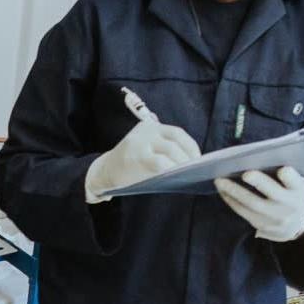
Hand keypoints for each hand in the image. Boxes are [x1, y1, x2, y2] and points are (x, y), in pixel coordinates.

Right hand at [85, 119, 200, 201]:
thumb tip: (191, 161)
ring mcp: (141, 142)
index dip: (191, 146)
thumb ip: (163, 149)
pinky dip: (170, 169)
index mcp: (150, 127)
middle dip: (189, 156)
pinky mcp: (137, 156)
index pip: (177, 133)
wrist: (105, 171)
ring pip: (171, 150)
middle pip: (176, 140)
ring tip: (187, 174)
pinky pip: (160, 162)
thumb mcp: (146, 148)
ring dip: (182, 163)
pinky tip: (174, 176)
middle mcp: (146, 131)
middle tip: (195, 169)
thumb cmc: (131, 164)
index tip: (198, 159)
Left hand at [216, 167, 303, 242]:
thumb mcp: (295, 183)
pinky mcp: (261, 224)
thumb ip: (284, 174)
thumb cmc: (290, 194)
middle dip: (259, 182)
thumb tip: (258, 157)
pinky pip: (243, 212)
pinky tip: (223, 191)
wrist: (293, 224)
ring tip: (220, 181)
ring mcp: (275, 217)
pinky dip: (231, 200)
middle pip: (273, 193)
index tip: (282, 169)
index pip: (296, 182)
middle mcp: (289, 205)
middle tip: (245, 174)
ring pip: (252, 203)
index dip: (290, 177)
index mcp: (299, 190)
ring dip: (234, 191)